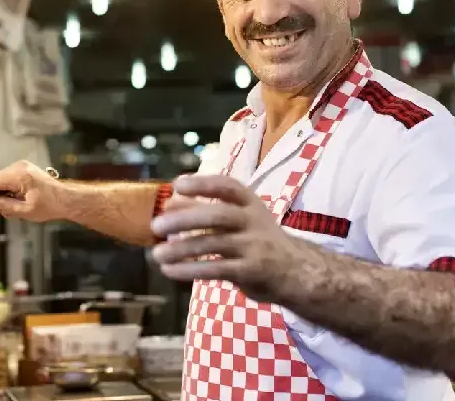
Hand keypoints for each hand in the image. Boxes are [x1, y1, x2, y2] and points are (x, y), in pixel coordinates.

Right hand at [0, 161, 62, 222]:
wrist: (66, 199)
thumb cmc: (50, 205)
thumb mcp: (24, 210)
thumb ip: (3, 206)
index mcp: (20, 175)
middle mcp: (19, 167)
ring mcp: (22, 167)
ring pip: (0, 181)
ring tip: (6, 212)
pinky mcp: (24, 171)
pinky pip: (8, 181)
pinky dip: (6, 192)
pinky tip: (12, 204)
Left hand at [150, 174, 304, 300]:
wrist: (299, 271)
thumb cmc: (257, 239)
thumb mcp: (238, 219)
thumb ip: (205, 210)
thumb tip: (169, 203)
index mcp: (250, 203)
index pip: (228, 187)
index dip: (203, 184)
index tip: (177, 185)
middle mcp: (254, 221)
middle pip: (218, 215)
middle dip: (185, 219)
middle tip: (156, 226)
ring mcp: (255, 246)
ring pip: (214, 245)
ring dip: (181, 249)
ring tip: (157, 254)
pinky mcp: (252, 271)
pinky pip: (217, 269)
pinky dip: (190, 270)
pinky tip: (170, 271)